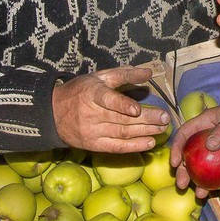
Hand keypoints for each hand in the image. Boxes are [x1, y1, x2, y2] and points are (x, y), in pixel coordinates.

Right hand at [52, 66, 170, 153]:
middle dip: (146, 119)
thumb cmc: (81, 91)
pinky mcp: (93, 145)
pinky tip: (149, 143)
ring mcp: (92, 131)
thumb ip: (124, 74)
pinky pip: (116, 147)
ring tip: (162, 128)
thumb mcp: (99, 77)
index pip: (107, 99)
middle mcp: (91, 114)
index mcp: (92, 93)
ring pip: (122, 133)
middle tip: (165, 118)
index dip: (122, 105)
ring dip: (145, 132)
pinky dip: (133, 146)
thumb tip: (149, 73)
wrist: (53, 113)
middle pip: (121, 119)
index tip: (137, 109)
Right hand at [171, 89, 219, 193]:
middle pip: (192, 157)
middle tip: (182, 184)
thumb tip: (209, 145)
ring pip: (209, 170)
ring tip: (202, 194)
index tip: (174, 163)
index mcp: (206, 124)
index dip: (177, 148)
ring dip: (204, 183)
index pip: (185, 135)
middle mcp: (210, 139)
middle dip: (185, 172)